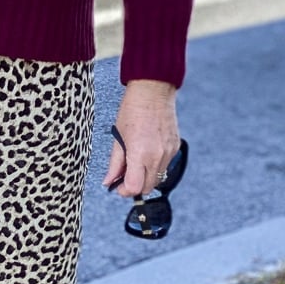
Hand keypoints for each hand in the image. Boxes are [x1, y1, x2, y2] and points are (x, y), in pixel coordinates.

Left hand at [103, 79, 179, 199]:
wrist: (153, 92)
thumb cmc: (132, 111)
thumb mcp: (118, 138)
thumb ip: (115, 164)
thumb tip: (109, 181)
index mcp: (140, 154)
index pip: (134, 188)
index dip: (124, 191)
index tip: (118, 186)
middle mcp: (157, 157)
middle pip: (147, 188)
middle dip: (135, 186)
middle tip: (125, 176)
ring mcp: (169, 153)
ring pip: (157, 178)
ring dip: (146, 176)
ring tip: (136, 161)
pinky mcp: (175, 148)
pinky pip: (165, 166)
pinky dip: (155, 165)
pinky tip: (147, 152)